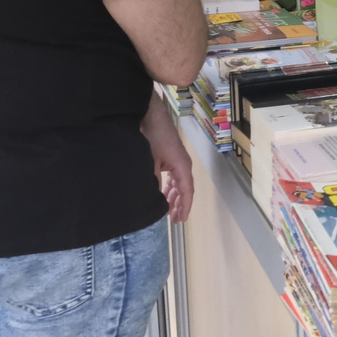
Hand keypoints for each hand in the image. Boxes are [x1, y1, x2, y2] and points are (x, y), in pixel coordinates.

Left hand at [142, 100, 193, 222]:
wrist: (149, 115)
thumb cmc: (153, 136)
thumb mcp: (152, 161)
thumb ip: (153, 180)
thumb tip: (153, 197)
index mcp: (182, 166)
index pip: (187, 191)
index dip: (185, 206)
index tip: (181, 220)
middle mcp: (182, 165)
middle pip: (183, 189)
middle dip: (179, 205)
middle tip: (174, 220)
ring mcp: (175, 161)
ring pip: (177, 183)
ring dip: (173, 196)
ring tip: (167, 211)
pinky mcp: (168, 157)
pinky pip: (171, 177)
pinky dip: (168, 187)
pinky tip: (162, 193)